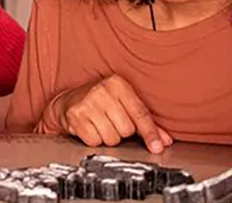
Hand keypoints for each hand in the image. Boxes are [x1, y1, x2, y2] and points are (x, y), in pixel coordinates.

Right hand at [39, 74, 172, 153]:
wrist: (67, 101)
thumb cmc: (99, 102)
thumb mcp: (123, 104)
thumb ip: (145, 122)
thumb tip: (164, 140)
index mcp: (118, 84)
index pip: (140, 113)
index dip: (150, 133)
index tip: (157, 147)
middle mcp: (102, 91)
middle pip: (126, 130)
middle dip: (121, 132)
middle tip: (112, 123)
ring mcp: (87, 103)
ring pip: (111, 138)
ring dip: (107, 137)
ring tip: (100, 125)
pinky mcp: (75, 116)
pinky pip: (95, 141)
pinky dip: (94, 140)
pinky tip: (90, 128)